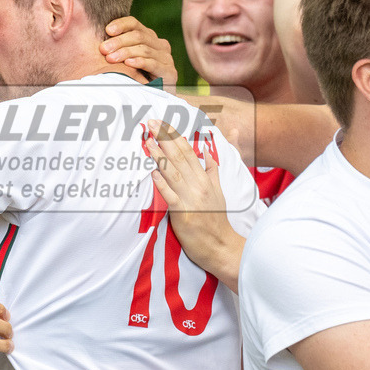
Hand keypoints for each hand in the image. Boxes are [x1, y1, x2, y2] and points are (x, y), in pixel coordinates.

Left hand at [101, 16, 176, 85]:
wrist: (150, 99)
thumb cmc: (131, 78)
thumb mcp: (122, 60)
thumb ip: (114, 48)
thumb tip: (95, 41)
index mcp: (148, 37)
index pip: (134, 24)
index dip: (121, 24)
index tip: (107, 30)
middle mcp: (159, 45)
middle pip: (139, 36)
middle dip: (119, 42)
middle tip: (103, 49)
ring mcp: (166, 58)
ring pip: (144, 49)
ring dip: (126, 52)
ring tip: (110, 58)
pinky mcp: (170, 72)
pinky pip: (154, 64)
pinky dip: (140, 62)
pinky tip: (128, 64)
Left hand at [145, 120, 243, 291]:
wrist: (221, 246)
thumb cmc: (217, 219)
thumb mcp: (218, 191)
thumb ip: (212, 171)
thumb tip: (207, 152)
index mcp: (205, 178)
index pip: (188, 151)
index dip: (174, 135)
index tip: (162, 123)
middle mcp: (198, 185)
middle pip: (179, 157)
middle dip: (164, 138)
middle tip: (151, 123)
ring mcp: (190, 198)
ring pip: (173, 173)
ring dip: (159, 156)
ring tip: (148, 141)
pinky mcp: (183, 213)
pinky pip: (171, 196)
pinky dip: (163, 184)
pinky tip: (153, 173)